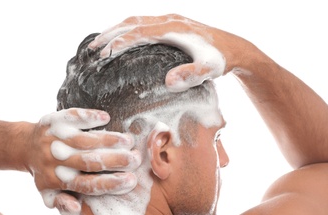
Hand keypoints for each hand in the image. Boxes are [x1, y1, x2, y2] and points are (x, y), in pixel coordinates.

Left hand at [27, 108, 140, 214]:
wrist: (23, 146)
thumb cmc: (45, 173)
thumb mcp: (49, 194)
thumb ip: (63, 204)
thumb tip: (77, 209)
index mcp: (56, 181)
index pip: (86, 185)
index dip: (110, 183)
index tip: (131, 180)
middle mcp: (54, 160)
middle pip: (88, 162)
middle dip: (114, 161)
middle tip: (135, 159)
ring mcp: (53, 139)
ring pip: (84, 140)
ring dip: (108, 139)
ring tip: (129, 140)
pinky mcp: (53, 121)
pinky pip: (72, 117)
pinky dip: (88, 117)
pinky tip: (106, 117)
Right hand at [89, 14, 243, 91]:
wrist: (235, 48)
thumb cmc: (220, 59)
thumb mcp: (208, 70)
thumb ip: (190, 75)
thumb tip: (168, 82)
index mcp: (173, 28)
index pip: (139, 33)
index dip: (120, 43)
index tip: (104, 55)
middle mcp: (169, 20)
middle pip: (132, 22)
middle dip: (110, 34)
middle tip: (92, 48)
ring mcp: (170, 20)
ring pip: (136, 21)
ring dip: (116, 30)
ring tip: (100, 43)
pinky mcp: (171, 25)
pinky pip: (144, 24)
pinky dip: (128, 30)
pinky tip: (123, 41)